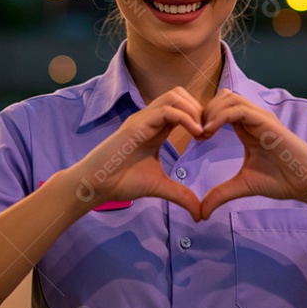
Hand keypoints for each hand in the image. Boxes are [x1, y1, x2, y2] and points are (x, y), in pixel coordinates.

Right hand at [66, 87, 204, 220]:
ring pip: (174, 96)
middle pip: (180, 94)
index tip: (209, 136)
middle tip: (208, 131)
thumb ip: (181, 195)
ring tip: (202, 132)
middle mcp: (150, 118)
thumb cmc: (122, 181)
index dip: (199, 116)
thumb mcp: (160, 187)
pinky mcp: (137, 124)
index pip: (182, 106)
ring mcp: (143, 118)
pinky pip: (167, 111)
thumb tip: (199, 213)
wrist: (97, 185)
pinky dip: (186, 118)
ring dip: (194, 110)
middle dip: (199, 108)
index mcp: (157, 127)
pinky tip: (196, 133)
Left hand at [199, 89, 306, 219]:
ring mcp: (260, 117)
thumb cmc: (281, 180)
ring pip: (229, 98)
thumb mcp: (242, 186)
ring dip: (211, 112)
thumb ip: (220, 194)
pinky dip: (220, 116)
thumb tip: (200, 213)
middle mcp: (253, 118)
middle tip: (197, 134)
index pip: (220, 108)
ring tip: (203, 133)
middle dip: (205, 111)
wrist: (306, 182)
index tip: (196, 138)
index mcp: (246, 127)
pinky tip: (211, 132)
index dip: (204, 118)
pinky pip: (239, 109)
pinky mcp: (267, 122)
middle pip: (222, 97)